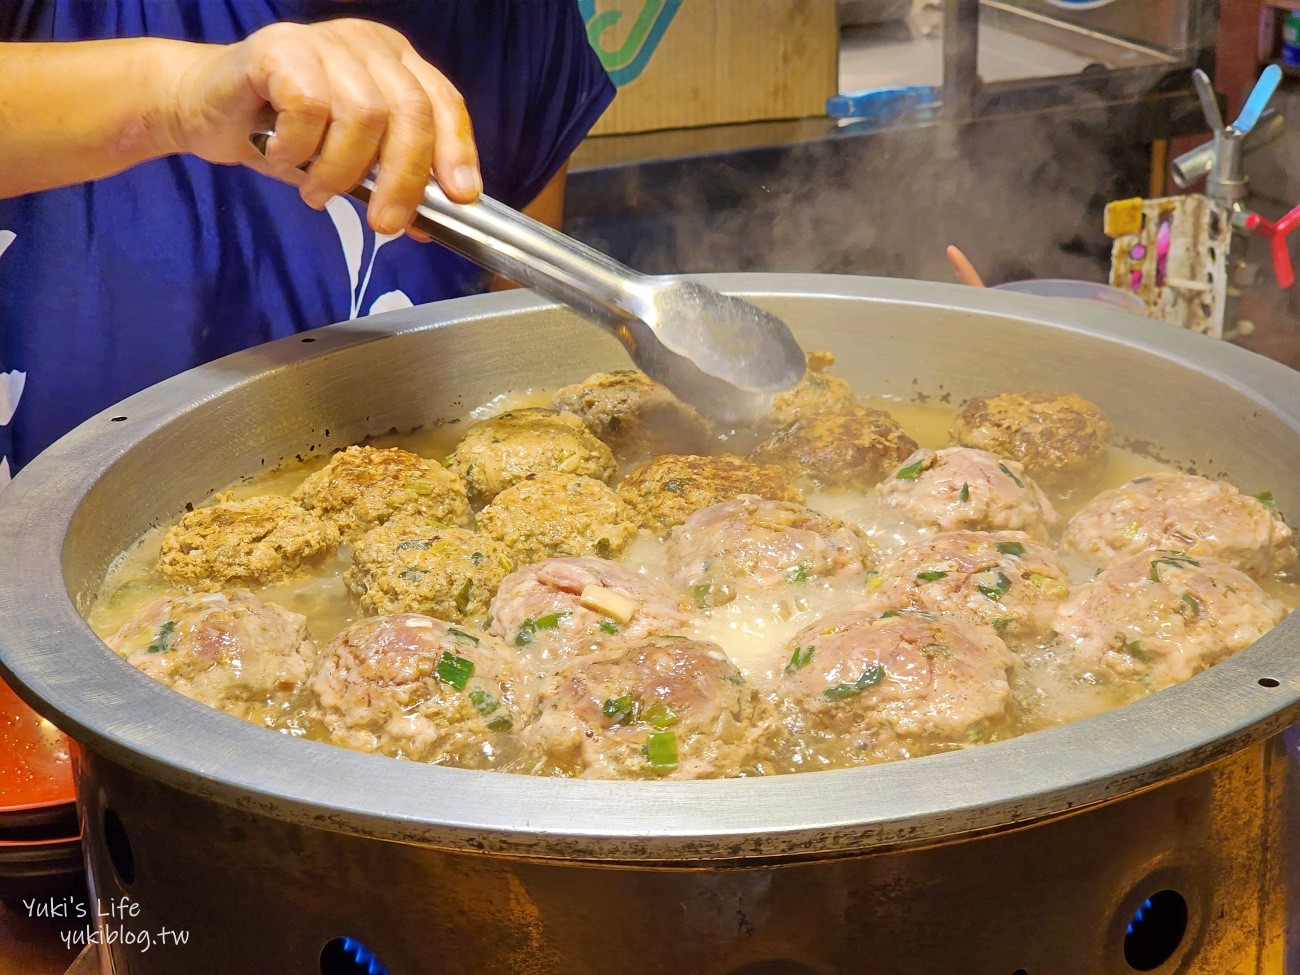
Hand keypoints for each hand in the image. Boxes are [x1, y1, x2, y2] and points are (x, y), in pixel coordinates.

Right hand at [167, 19, 480, 234]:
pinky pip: (310, 107)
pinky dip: (300, 146)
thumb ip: (388, 184)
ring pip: (363, 114)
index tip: (460, 196)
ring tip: (315, 190)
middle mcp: (367, 44)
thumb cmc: (283, 134)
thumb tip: (427, 225)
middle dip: (403, 179)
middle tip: (384, 224)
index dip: (457, 151)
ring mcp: (324, 40)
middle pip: (410, 112)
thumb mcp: (348, 164)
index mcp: (395, 63)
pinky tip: (282, 154)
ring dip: (340, 170)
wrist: (204, 109)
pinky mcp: (280, 47)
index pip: (444, 102)